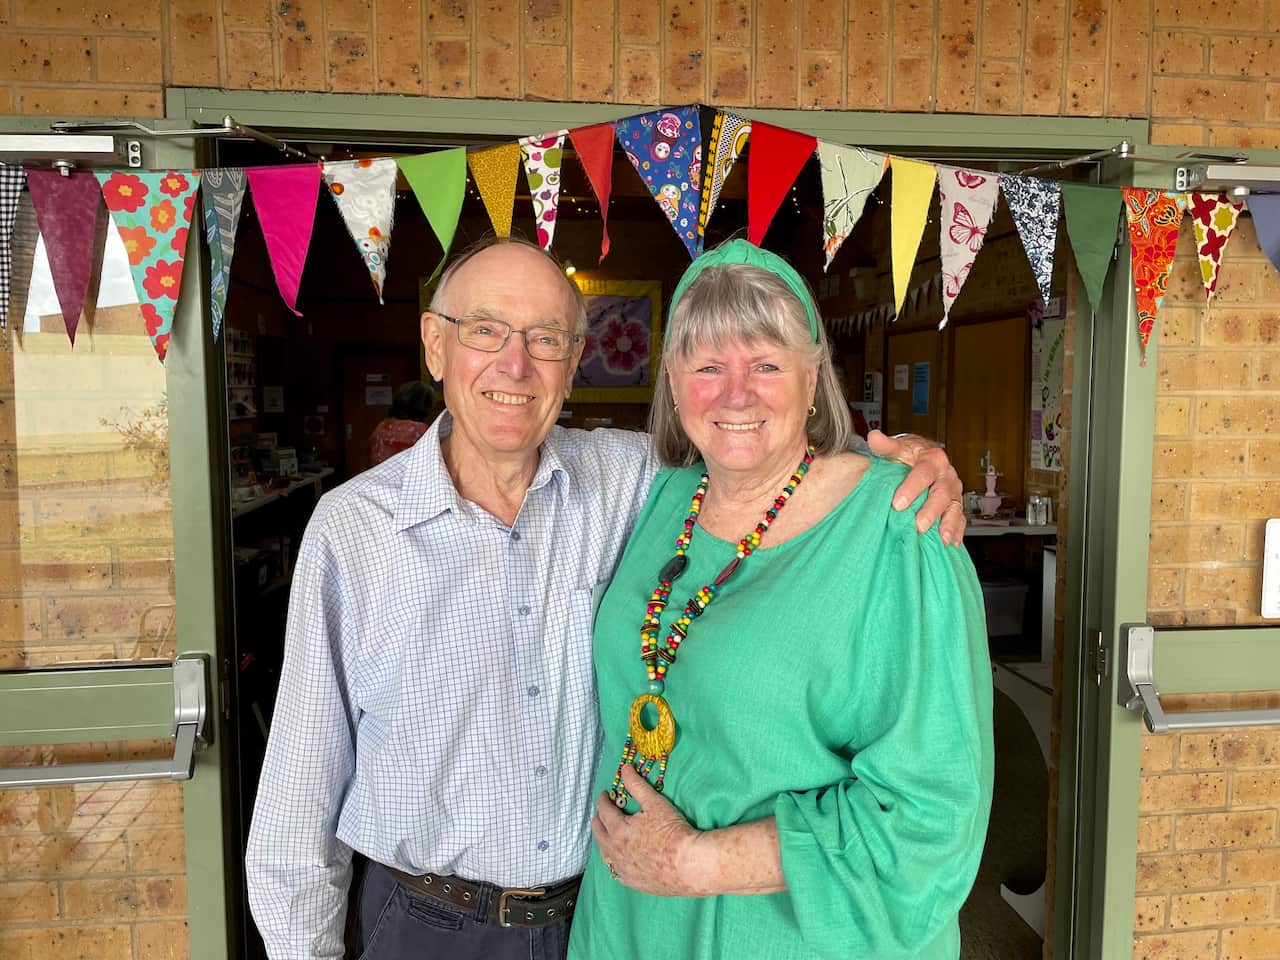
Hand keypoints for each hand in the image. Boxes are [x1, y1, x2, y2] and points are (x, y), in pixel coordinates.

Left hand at [591, 765, 709, 896]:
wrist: (689, 865)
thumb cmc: (673, 832)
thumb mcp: (655, 803)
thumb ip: (637, 785)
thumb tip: (625, 769)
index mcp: (618, 831)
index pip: (604, 812)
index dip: (603, 801)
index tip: (605, 795)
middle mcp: (615, 852)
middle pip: (600, 834)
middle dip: (598, 821)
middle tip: (600, 814)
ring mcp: (623, 870)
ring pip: (605, 855)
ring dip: (603, 842)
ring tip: (606, 836)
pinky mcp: (633, 883)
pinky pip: (616, 872)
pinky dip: (613, 862)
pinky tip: (617, 861)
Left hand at [866, 429, 965, 545]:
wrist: (924, 456)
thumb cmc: (909, 454)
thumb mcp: (898, 448)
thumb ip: (886, 446)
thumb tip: (874, 437)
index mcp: (933, 459)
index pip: (923, 474)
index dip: (911, 489)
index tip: (897, 504)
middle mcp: (947, 475)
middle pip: (941, 494)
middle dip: (930, 511)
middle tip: (918, 526)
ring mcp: (954, 492)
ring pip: (954, 508)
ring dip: (948, 525)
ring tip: (940, 539)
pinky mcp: (956, 505)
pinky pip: (960, 519)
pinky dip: (957, 532)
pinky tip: (951, 544)